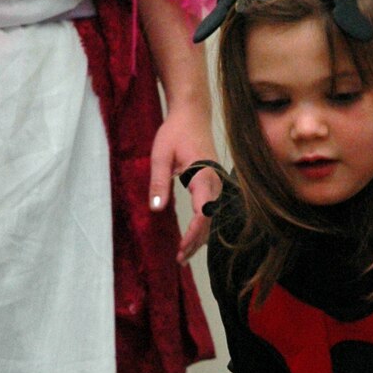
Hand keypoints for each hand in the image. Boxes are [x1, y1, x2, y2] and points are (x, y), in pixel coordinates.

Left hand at [149, 100, 220, 261]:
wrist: (192, 113)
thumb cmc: (176, 131)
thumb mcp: (160, 155)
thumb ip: (159, 181)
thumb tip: (155, 208)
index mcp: (204, 176)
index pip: (203, 213)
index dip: (194, 234)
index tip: (181, 249)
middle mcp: (215, 182)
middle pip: (210, 220)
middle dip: (196, 241)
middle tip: (178, 259)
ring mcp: (217, 183)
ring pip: (212, 217)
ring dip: (200, 237)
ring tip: (183, 254)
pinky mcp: (213, 183)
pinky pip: (211, 209)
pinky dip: (202, 226)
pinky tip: (191, 237)